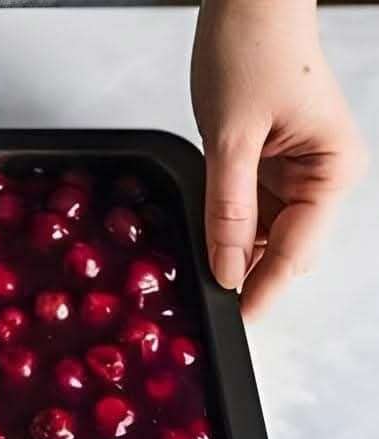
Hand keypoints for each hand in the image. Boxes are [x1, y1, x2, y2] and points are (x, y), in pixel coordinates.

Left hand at [191, 0, 365, 317]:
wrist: (249, 0)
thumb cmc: (254, 46)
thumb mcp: (231, 137)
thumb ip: (226, 209)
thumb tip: (225, 270)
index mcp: (332, 170)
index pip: (297, 252)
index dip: (263, 288)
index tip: (234, 321)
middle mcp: (321, 177)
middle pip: (282, 253)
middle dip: (244, 272)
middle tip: (198, 292)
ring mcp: (295, 175)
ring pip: (261, 240)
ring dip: (230, 248)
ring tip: (193, 255)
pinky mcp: (269, 168)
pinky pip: (246, 215)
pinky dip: (223, 225)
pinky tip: (200, 229)